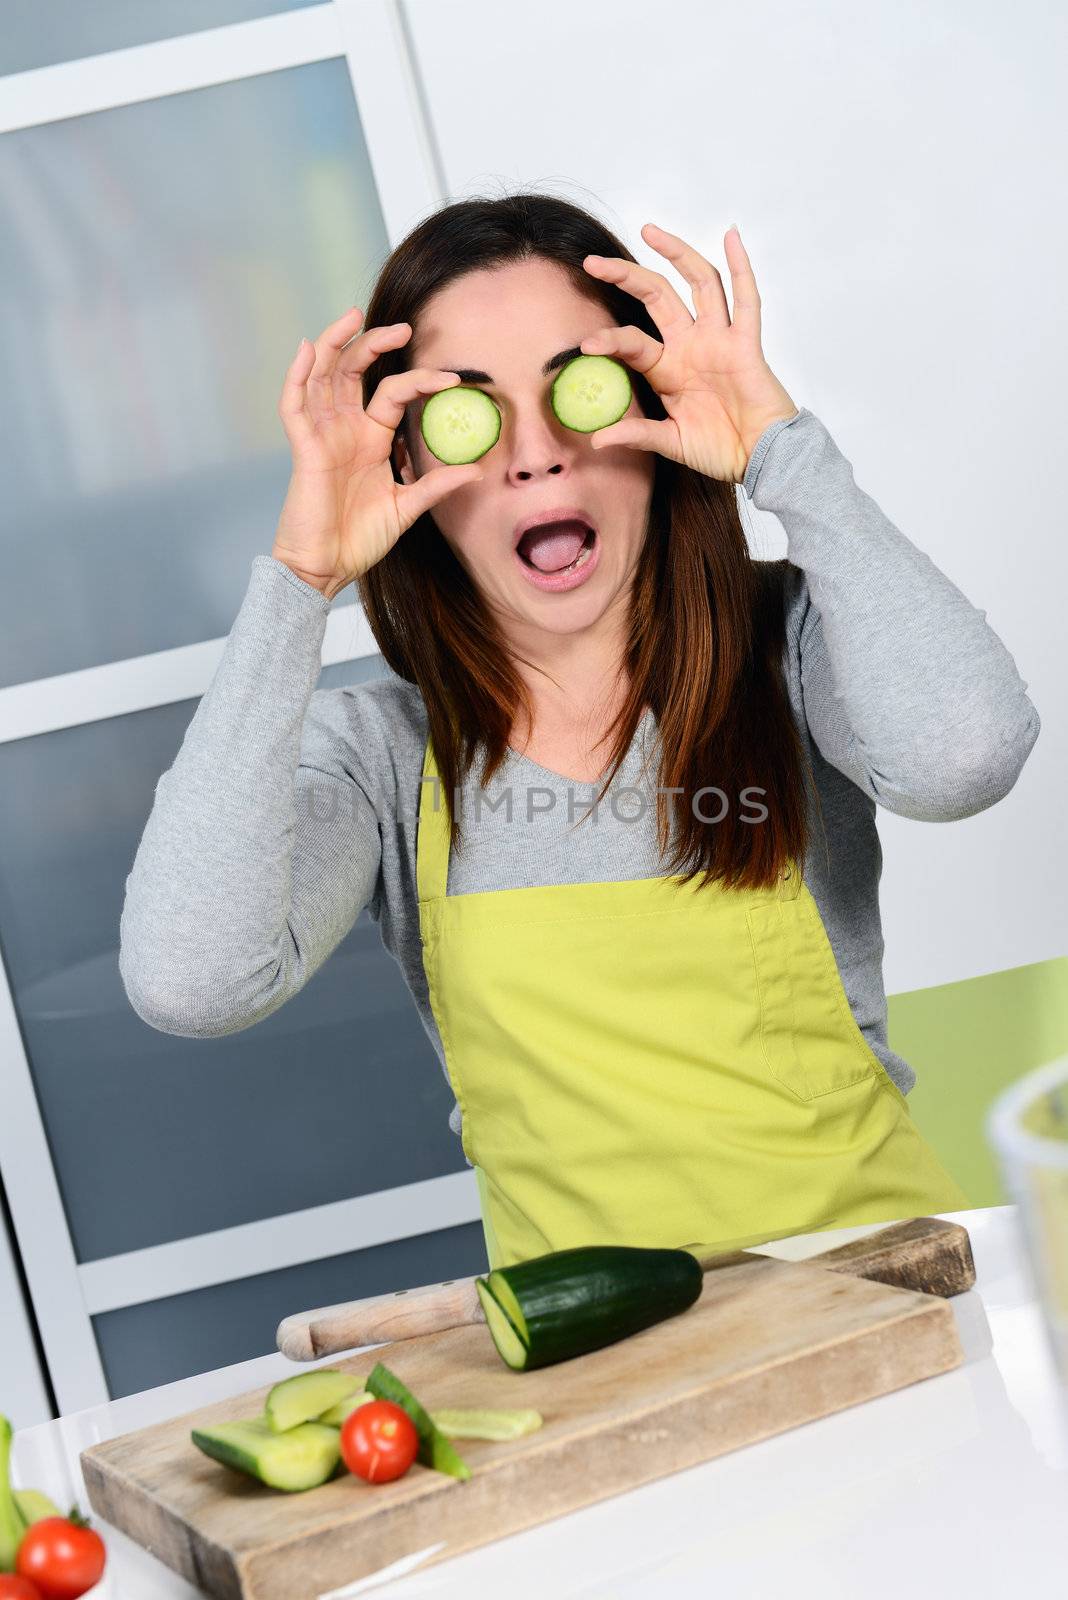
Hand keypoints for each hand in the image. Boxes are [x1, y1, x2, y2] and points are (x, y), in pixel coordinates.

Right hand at [273, 309, 484, 596]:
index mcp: (371, 438)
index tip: (452, 379)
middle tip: (404, 330)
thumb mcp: (407, 507)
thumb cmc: (360, 540)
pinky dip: (298, 375)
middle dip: (375, 344)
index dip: (420, 381)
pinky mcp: (303, 448)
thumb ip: (436, 484)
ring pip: (323, 376)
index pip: (393, 393)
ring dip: (335, 343)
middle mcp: (345, 429)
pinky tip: (308, 349)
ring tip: (354, 316)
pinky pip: (294, 404)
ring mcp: (322, 435)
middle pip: (355, 371)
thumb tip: (477, 470)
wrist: (327, 567)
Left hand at [579, 223, 797, 484]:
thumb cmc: (720, 450)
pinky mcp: (746, 343)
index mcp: (668, 369)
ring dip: (677, 254)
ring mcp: (719, 340)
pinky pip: (746, 299)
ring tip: (649, 231)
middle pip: (657, 296)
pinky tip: (730, 236)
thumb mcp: (672, 443)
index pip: (633, 342)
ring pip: (699, 284)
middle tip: (593, 262)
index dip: (610, 340)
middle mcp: (691, 346)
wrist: (761, 459)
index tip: (585, 344)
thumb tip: (597, 439)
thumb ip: (638, 435)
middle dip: (626, 276)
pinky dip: (740, 266)